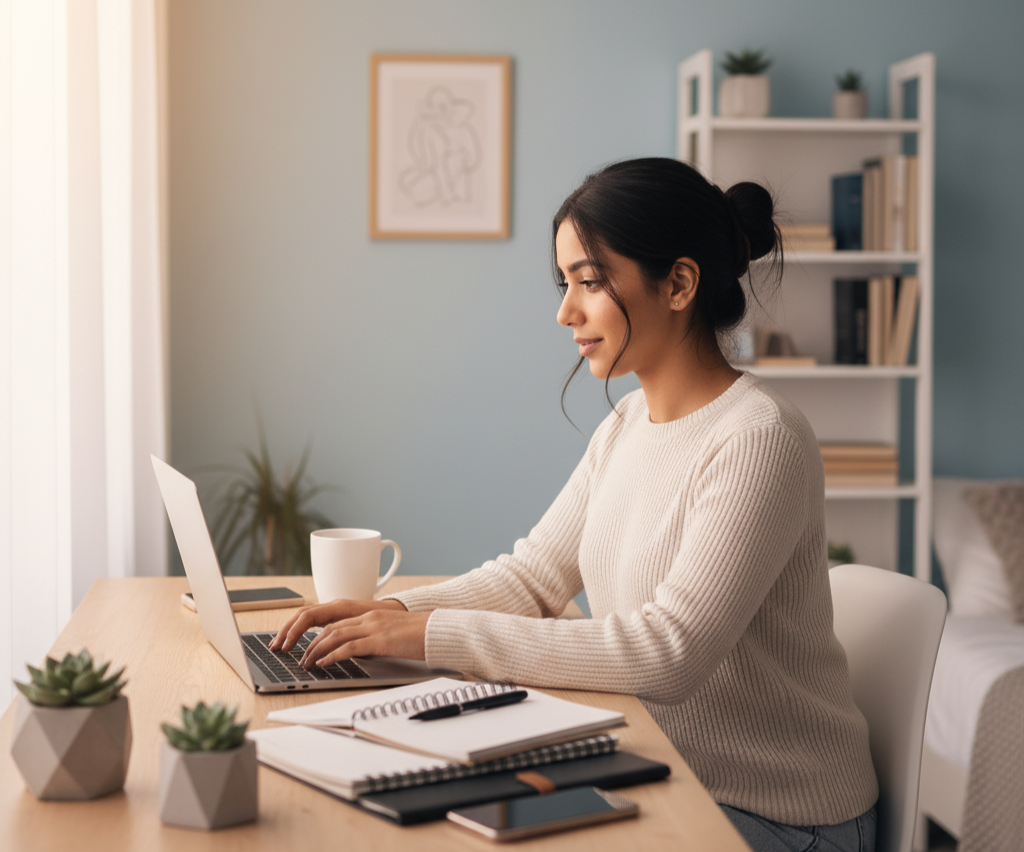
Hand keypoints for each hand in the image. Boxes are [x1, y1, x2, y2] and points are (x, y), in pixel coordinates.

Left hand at [298, 608, 430, 667]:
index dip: (319, 636)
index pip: (337, 623)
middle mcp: (369, 618)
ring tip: (307, 664)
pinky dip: (332, 656)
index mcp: (372, 615)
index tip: (309, 648)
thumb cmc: (420, 635)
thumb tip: (362, 652)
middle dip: (312, 644)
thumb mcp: (393, 634)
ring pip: (335, 637)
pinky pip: (348, 648)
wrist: (439, 630)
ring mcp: (374, 628)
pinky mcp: (379, 640)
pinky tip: (324, 664)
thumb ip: (376, 638)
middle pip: (331, 629)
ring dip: (317, 651)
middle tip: (301, 658)